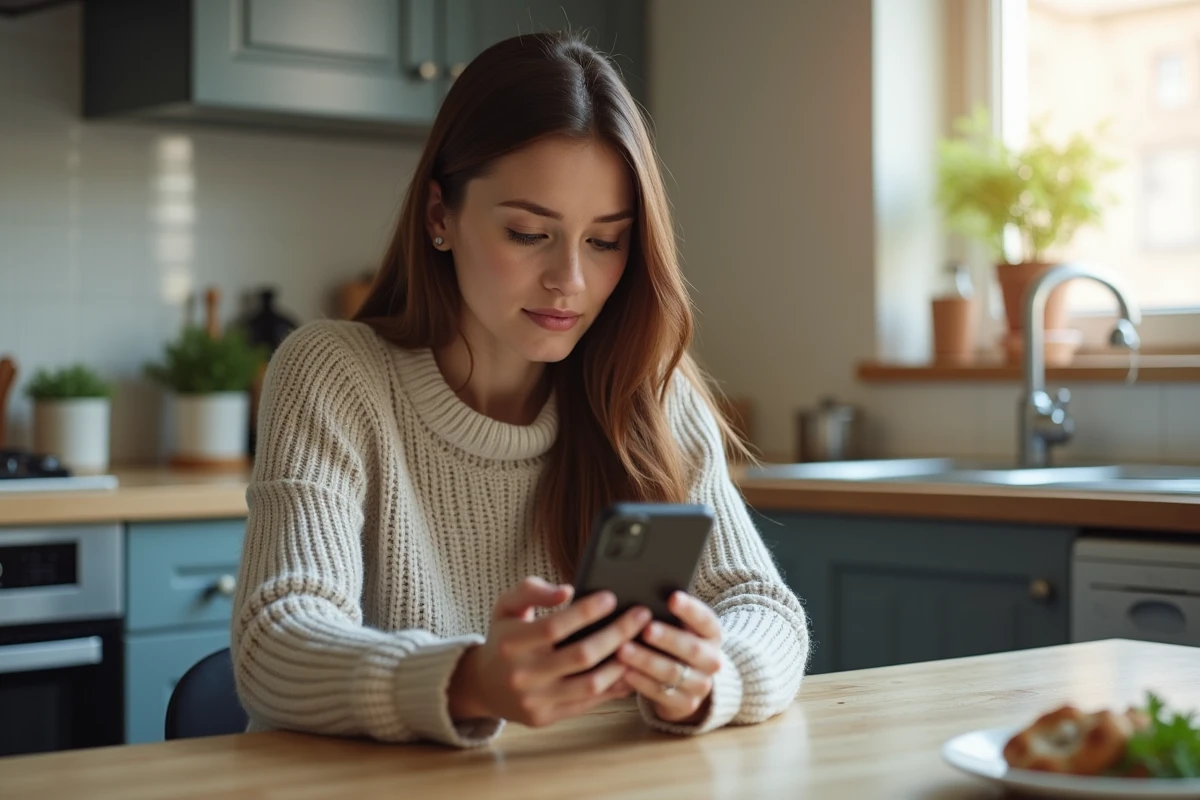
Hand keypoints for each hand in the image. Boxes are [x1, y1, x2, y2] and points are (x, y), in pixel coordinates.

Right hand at [448, 576, 651, 727]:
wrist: (483, 685)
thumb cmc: (504, 637)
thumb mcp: (507, 606)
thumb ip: (532, 589)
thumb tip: (567, 591)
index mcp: (510, 642)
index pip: (554, 626)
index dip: (586, 611)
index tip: (611, 597)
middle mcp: (522, 674)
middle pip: (581, 655)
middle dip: (617, 633)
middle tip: (641, 616)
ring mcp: (535, 700)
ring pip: (590, 684)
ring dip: (622, 662)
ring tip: (642, 642)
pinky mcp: (546, 717)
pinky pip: (588, 702)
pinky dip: (613, 686)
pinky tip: (630, 667)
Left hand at [616, 591, 722, 723]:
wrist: (688, 683)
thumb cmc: (674, 643)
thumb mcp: (679, 627)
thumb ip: (666, 613)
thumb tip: (638, 594)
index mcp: (711, 634)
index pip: (705, 619)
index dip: (690, 609)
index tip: (672, 597)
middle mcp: (712, 660)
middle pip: (691, 649)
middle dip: (667, 638)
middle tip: (645, 628)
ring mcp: (700, 685)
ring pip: (673, 672)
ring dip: (646, 660)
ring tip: (622, 649)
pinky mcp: (685, 704)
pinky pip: (661, 693)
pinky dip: (641, 682)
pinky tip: (623, 672)